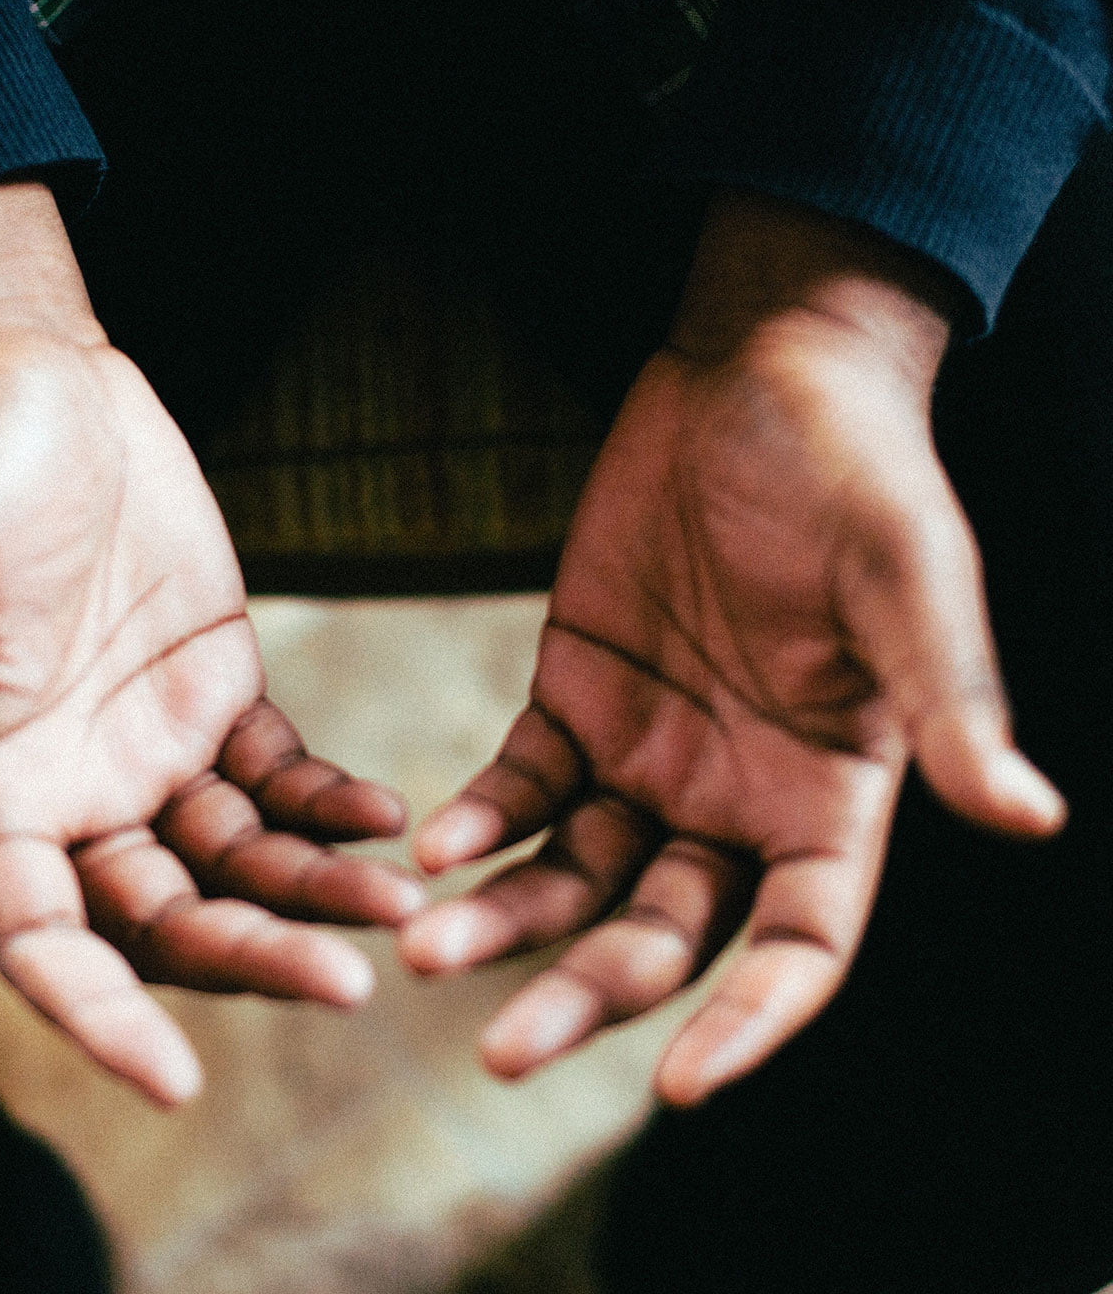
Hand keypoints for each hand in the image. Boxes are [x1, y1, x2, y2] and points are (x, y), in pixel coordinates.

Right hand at [0, 183, 422, 1104]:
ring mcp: (148, 744)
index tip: (175, 1081)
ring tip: (402, 904)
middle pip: (162, 919)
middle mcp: (70, 788)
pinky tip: (388, 815)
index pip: (36, 938)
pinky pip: (279, 776)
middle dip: (251, 959)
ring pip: (236, 861)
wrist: (34, 377)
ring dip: (314, 891)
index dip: (95, 1017)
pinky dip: (330, 805)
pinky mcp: (215, 688)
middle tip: (351, 985)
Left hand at [401, 191, 1063, 1105]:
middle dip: (588, 995)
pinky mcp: (576, 695)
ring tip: (430, 952)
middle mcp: (738, 796)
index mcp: (833, 792)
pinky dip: (482, 818)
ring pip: (576, 874)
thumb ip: (947, 701)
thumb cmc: (858, 472)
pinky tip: (435, 843)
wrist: (760, 376)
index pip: (801, 945)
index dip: (752, 1021)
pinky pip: (524, 784)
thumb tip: (1030, 815)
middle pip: (663, 933)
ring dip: (507, 919)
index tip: (682, 1085)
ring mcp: (650, 752)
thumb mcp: (909, 579)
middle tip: (500, 1055)